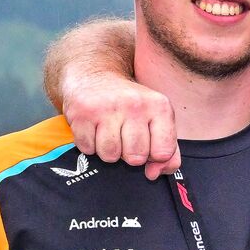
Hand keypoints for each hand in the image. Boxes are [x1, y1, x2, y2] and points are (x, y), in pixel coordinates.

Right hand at [62, 65, 179, 179]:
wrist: (95, 75)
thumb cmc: (131, 104)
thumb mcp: (158, 120)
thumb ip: (168, 151)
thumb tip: (154, 173)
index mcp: (159, 106)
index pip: (163, 152)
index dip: (154, 156)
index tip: (148, 144)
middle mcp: (134, 104)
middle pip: (135, 157)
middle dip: (129, 154)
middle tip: (124, 136)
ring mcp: (106, 108)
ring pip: (110, 156)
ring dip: (108, 150)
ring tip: (109, 132)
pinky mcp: (81, 113)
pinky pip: (87, 149)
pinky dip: (89, 144)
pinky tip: (94, 128)